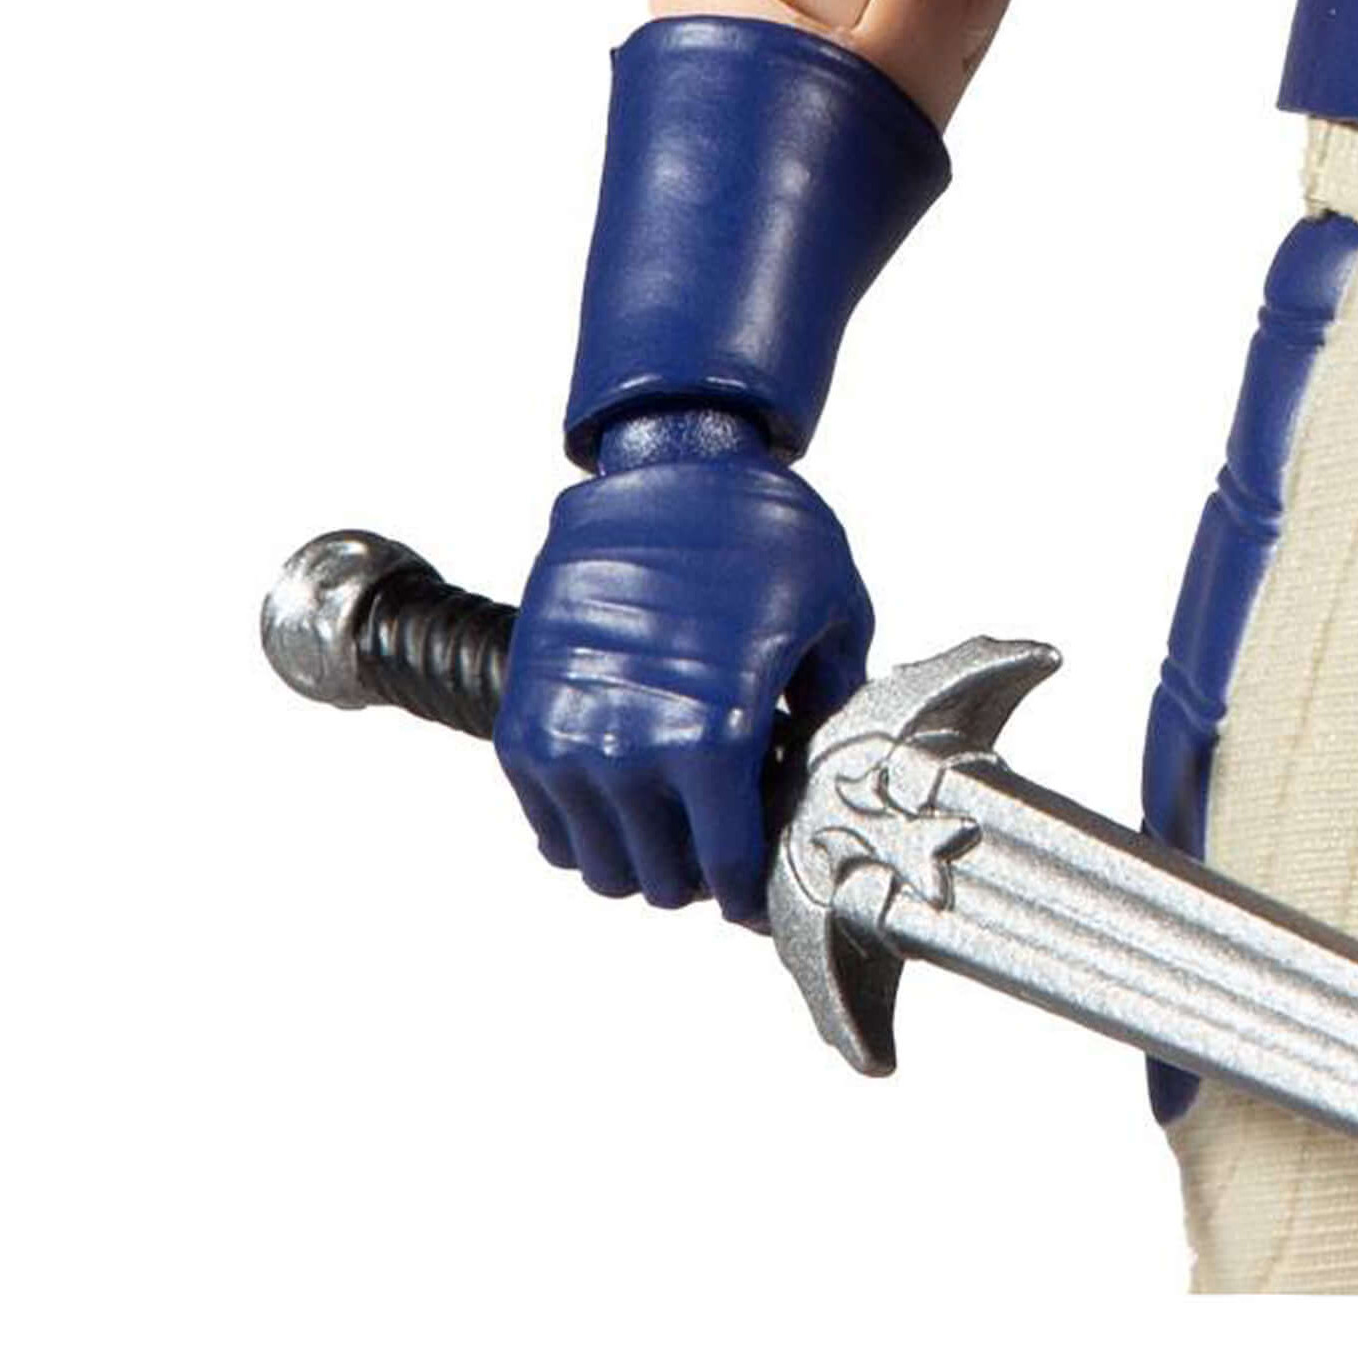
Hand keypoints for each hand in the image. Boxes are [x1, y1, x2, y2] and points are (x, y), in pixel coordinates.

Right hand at [497, 420, 875, 918]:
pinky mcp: (523, 724)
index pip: (729, 874)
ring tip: (675, 811)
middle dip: (701, 870)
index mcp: (714, 740)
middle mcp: (631, 754)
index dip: (754, 891)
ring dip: (641, 854)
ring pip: (601, 868)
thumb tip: (826, 771)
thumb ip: (832, 710)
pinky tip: (626, 790)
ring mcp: (568, 744)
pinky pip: (549, 827)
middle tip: (725, 833)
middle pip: (662, 884)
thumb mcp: (834, 615)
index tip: (762, 885)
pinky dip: (586, 827)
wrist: (664, 466)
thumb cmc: (754, 528)